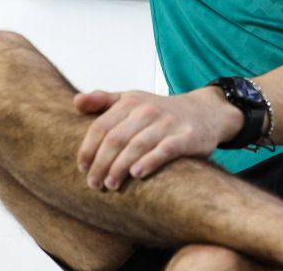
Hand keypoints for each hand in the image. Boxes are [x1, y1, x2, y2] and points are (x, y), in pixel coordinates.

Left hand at [73, 87, 241, 191]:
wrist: (207, 111)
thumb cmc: (161, 110)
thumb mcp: (132, 99)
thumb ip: (103, 100)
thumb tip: (75, 102)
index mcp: (130, 101)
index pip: (101, 126)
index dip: (88, 148)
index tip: (81, 168)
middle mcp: (148, 110)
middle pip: (116, 138)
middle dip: (101, 162)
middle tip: (93, 183)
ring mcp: (168, 123)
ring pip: (137, 145)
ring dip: (120, 167)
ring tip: (110, 185)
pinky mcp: (187, 137)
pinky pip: (166, 149)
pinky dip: (150, 161)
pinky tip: (137, 174)